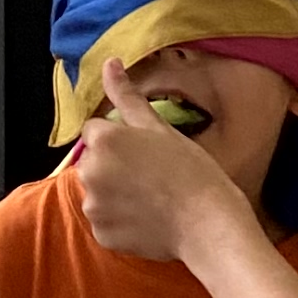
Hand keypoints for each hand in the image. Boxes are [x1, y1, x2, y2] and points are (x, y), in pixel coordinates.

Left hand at [74, 59, 237, 259]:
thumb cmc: (190, 171)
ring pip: (98, 192)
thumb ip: (127, 96)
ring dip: (115, 194)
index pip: (96, 131)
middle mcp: (89, 172)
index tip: (145, 151)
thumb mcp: (159, 128)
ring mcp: (94, 206)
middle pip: (93, 162)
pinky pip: (105, 222)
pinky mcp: (101, 235)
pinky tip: (147, 219)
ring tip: (151, 198)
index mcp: (103, 140)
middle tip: (150, 175)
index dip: (120, 140)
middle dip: (112, 166)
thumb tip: (109, 63)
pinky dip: (120, 221)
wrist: (207, 224)